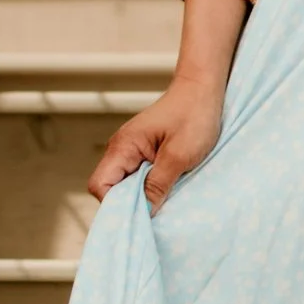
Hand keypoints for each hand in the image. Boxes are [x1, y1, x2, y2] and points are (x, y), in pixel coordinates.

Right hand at [88, 76, 224, 212]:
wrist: (204, 87)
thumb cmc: (194, 114)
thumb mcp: (179, 155)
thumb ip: (157, 185)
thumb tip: (144, 214)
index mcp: (123, 146)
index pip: (100, 186)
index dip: (115, 205)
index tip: (140, 216)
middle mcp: (122, 149)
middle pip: (112, 189)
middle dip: (133, 204)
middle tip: (158, 212)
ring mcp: (134, 150)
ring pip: (128, 184)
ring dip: (145, 195)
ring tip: (167, 200)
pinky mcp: (147, 152)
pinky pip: (142, 177)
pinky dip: (153, 186)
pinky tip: (171, 189)